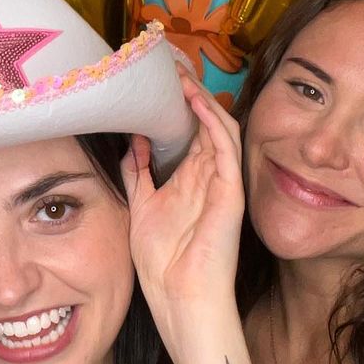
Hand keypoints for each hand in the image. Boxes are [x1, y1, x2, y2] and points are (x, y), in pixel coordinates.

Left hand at [121, 72, 244, 344]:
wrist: (181, 301)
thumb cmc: (163, 265)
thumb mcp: (140, 208)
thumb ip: (138, 176)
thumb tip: (133, 141)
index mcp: (187, 181)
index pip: (186, 130)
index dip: (175, 103)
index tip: (156, 78)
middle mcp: (207, 178)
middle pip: (203, 123)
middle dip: (188, 91)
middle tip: (170, 62)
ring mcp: (221, 184)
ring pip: (217, 128)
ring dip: (201, 98)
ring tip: (182, 73)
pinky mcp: (230, 193)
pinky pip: (226, 148)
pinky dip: (213, 121)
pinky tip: (196, 100)